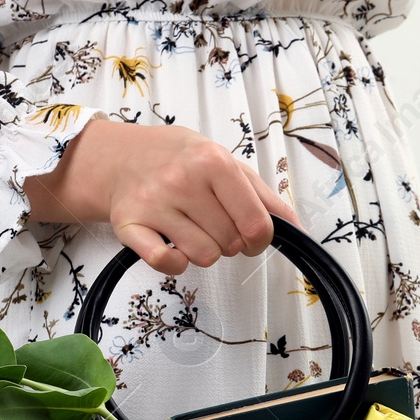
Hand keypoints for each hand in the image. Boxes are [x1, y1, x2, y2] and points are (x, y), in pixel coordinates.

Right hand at [25, 119, 299, 275]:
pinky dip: (174, 263)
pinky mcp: (130, 225)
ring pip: (203, 258)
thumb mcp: (226, 164)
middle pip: (231, 245)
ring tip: (189, 227)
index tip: (250, 234)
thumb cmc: (181, 161)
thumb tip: (299, 232)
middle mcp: (183, 180)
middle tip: (209, 220)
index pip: (257, 225)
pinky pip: (166, 264)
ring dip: (202, 251)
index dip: (259, 239)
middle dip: (227, 241)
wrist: (120, 156)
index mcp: (214, 162)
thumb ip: (265, 198)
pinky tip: (170, 244)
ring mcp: (154, 203)